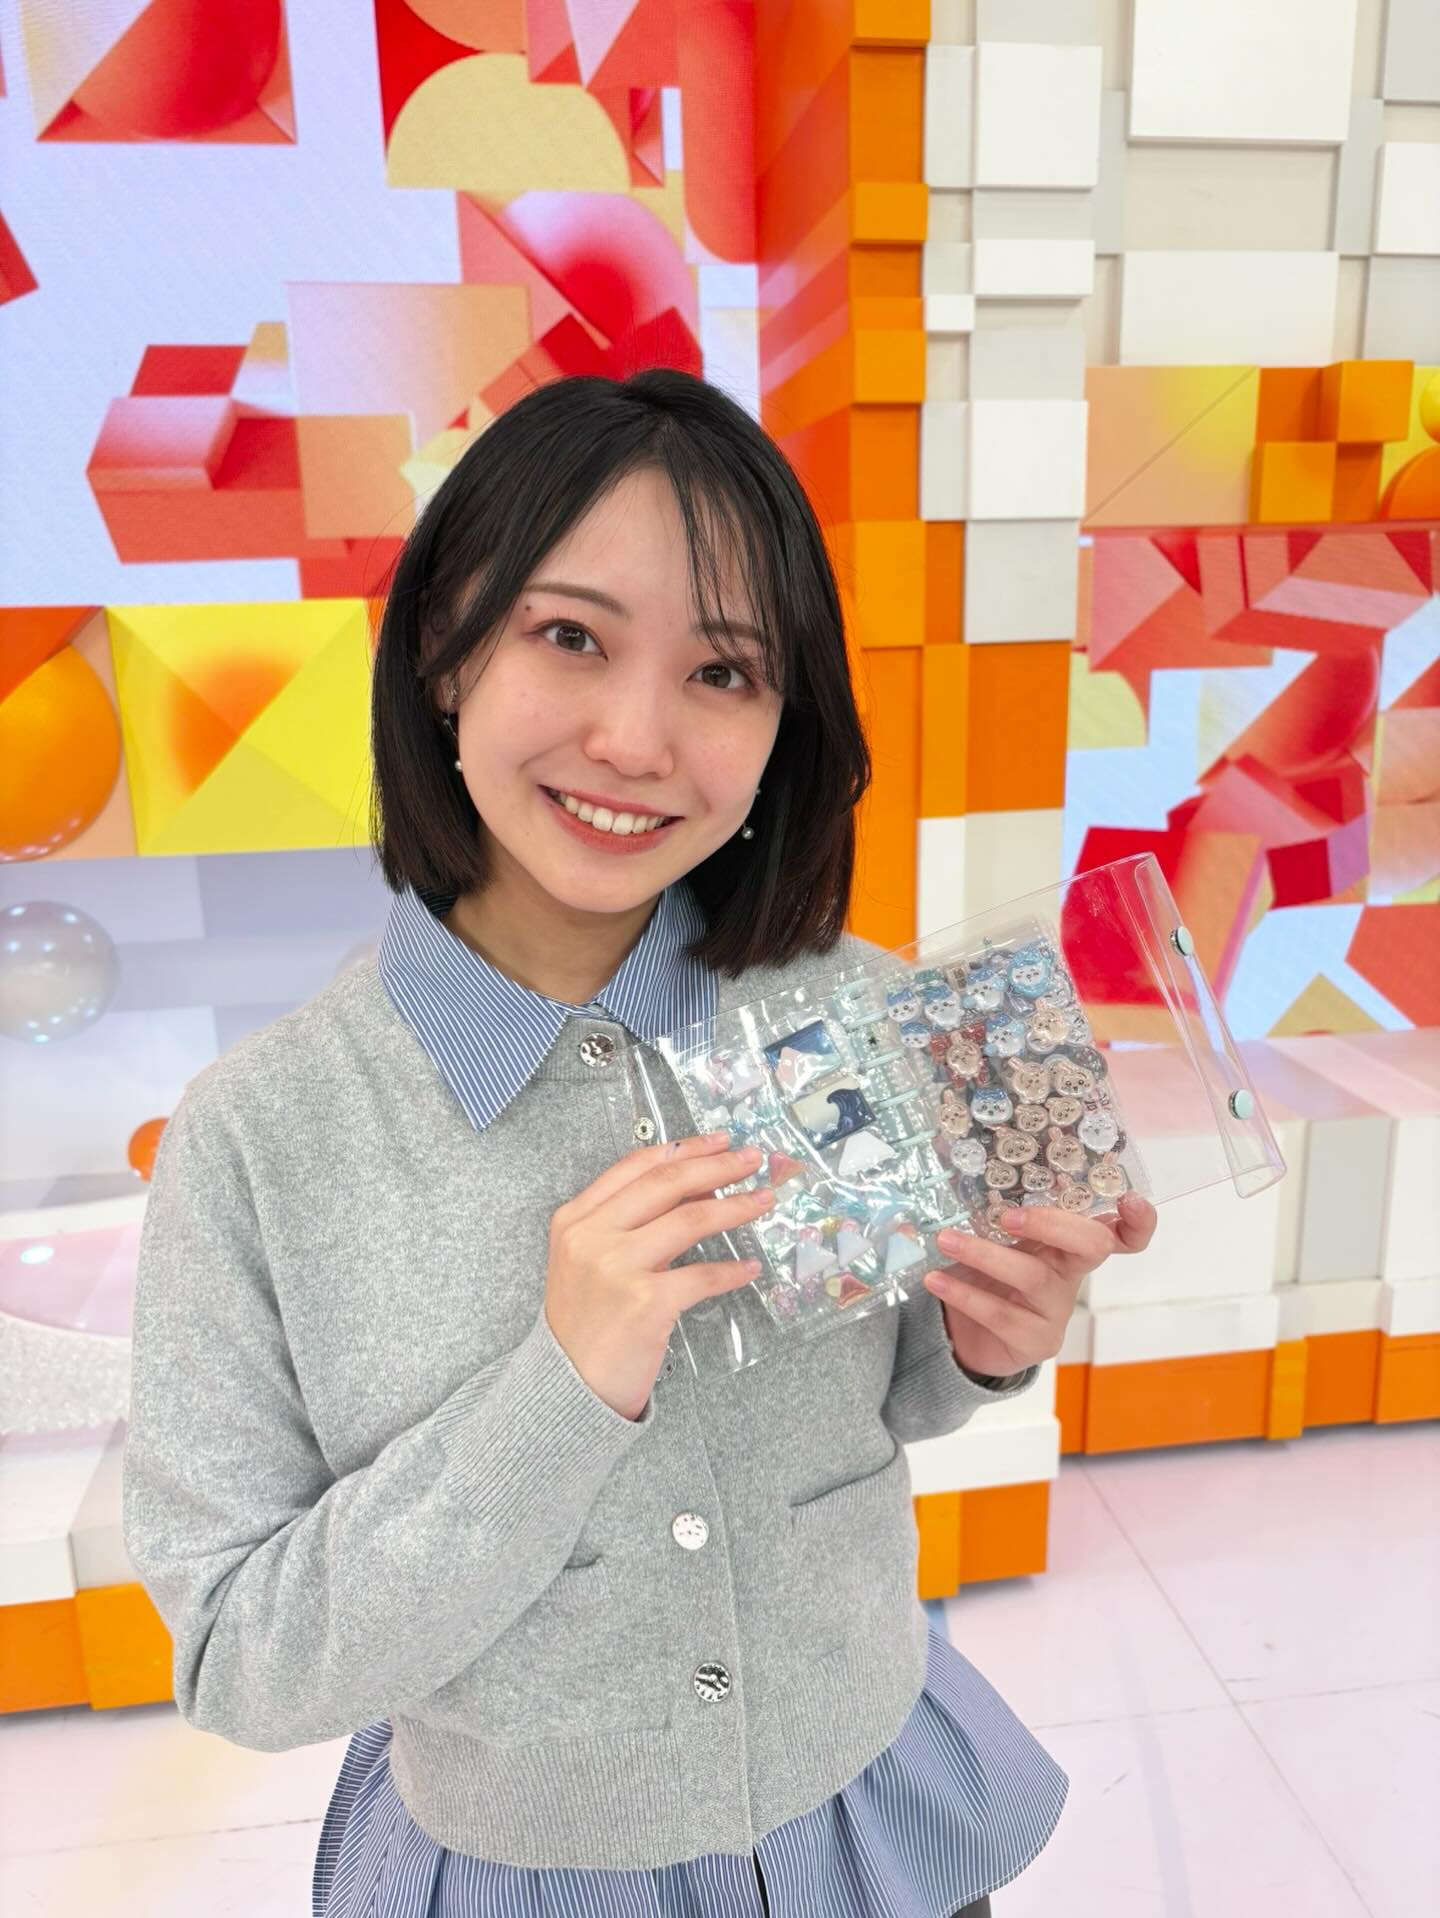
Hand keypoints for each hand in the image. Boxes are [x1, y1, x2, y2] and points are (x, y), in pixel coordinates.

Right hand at [545, 1132, 773, 1420]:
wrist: (566, 1386)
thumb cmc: (583, 1323)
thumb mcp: (588, 1261)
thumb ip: (630, 1225)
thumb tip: (698, 1191)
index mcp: (575, 1219)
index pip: (635, 1167)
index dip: (684, 1149)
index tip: (718, 1141)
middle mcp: (592, 1236)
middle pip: (667, 1184)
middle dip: (717, 1166)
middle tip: (752, 1159)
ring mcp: (617, 1268)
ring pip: (690, 1220)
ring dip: (735, 1207)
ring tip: (762, 1201)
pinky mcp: (645, 1303)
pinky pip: (702, 1276)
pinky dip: (732, 1271)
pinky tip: (750, 1268)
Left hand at [922, 1191, 1156, 1380]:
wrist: (969, 1333)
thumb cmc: (986, 1271)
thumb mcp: (991, 1233)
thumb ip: (984, 1199)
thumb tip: (944, 1144)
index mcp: (1069, 1240)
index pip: (1121, 1232)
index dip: (1137, 1220)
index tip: (1131, 1199)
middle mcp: (1071, 1271)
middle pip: (1091, 1245)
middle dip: (1053, 1224)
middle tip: (1007, 1217)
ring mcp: (1057, 1309)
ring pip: (1032, 1276)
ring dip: (985, 1254)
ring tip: (946, 1239)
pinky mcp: (1035, 1340)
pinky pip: (1001, 1314)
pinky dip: (965, 1293)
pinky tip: (936, 1279)